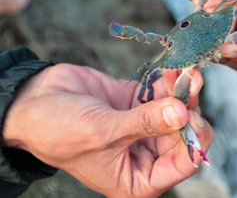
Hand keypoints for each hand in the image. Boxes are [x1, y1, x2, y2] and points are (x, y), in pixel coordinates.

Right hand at [2, 64, 211, 196]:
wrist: (33, 102)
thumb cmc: (57, 131)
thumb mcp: (103, 132)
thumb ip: (145, 123)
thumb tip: (182, 113)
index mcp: (138, 178)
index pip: (182, 164)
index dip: (194, 141)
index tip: (194, 117)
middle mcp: (145, 154)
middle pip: (183, 132)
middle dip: (190, 109)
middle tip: (192, 84)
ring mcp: (144, 125)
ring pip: (176, 109)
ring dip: (183, 91)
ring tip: (188, 72)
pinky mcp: (138, 101)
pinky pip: (161, 92)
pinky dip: (169, 80)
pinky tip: (175, 69)